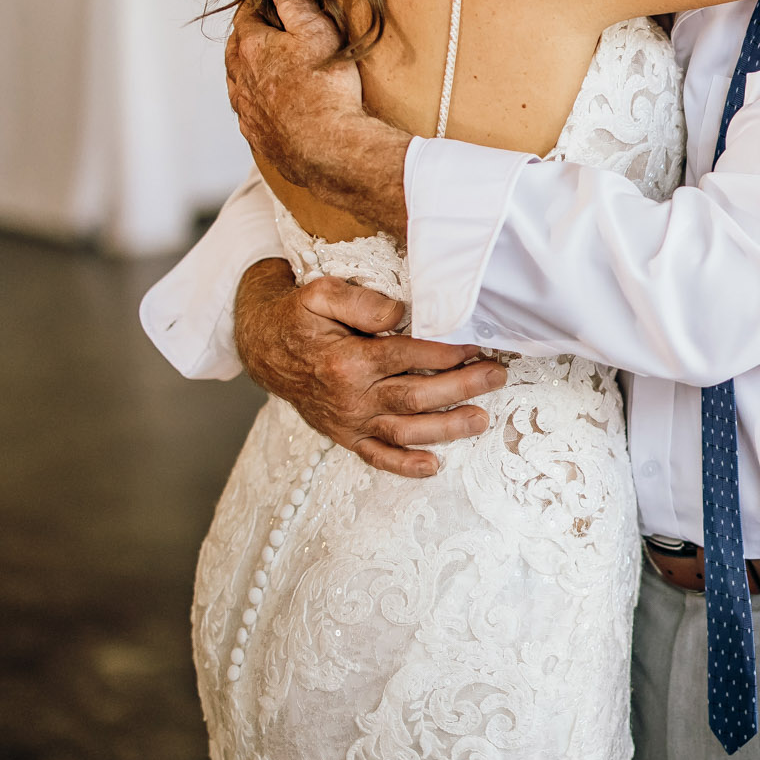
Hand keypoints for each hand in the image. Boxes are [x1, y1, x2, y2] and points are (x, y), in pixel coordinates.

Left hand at [227, 0, 410, 234]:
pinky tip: (276, 106)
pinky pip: (251, 112)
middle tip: (275, 33)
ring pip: (239, 83)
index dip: (262, 5)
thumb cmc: (326, 88)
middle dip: (252, 38)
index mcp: (250, 47)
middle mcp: (240, 78)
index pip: (246, 15)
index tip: (275, 0)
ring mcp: (246, 110)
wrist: (328, 149)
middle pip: (237, 49)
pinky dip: (260, 104)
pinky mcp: (257, 136)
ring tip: (274, 69)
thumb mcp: (315, 31)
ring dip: (252, 73)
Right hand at [233, 258, 508, 478]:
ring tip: (481, 419)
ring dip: (446, 428)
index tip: (477, 344)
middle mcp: (350, 397)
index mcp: (346, 360)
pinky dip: (404, 466)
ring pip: (404, 432)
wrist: (263, 347)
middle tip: (496, 375)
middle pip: (415, 397)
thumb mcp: (320, 293)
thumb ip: (361, 302)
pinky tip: (433, 466)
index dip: (446, 351)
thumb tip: (401, 314)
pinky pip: (376, 457)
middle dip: (461, 387)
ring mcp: (348, 421)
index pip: (407, 356)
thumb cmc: (298, 316)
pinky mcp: (344, 435)